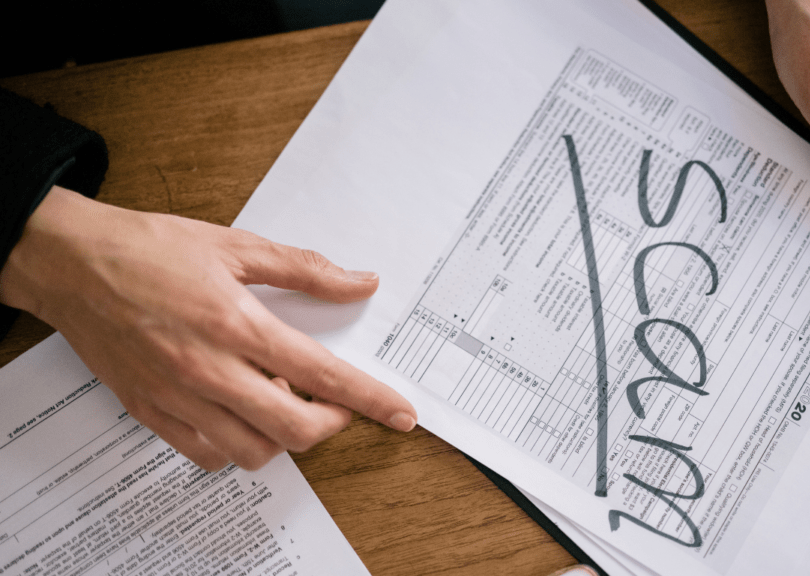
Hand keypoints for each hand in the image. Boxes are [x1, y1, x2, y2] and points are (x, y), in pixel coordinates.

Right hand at [0, 187, 416, 470]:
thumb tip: (358, 282)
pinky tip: (241, 414)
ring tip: (283, 401)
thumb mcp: (236, 246)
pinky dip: (237, 445)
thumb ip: (305, 270)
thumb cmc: (150, 250)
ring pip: (253, 450)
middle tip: (336, 404)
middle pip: (294, 428)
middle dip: (332, 424)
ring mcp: (177, 397)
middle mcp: (209, 370)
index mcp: (237, 324)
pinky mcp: (150, 412)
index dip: (370, 399)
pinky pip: (207, 454)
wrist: (71, 263)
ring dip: (284, 436)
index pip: (322, 375)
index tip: (400, 413)